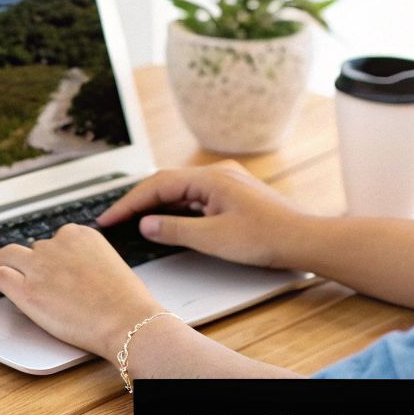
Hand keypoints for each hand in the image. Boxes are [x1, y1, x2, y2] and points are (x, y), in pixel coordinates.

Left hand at [0, 223, 164, 358]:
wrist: (127, 321)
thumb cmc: (125, 301)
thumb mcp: (109, 264)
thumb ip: (87, 260)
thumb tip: (72, 270)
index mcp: (79, 235)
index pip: (54, 239)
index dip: (48, 255)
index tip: (45, 264)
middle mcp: (56, 244)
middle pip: (32, 248)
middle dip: (29, 261)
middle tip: (25, 272)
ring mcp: (38, 266)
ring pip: (8, 256)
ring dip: (6, 265)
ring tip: (0, 273)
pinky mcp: (26, 290)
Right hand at [96, 161, 312, 269]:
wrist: (304, 240)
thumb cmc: (266, 237)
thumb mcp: (212, 238)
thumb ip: (174, 229)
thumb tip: (146, 223)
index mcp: (210, 178)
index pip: (157, 185)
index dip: (129, 202)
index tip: (108, 218)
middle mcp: (217, 174)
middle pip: (166, 184)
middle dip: (138, 201)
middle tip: (114, 220)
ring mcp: (227, 184)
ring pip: (181, 191)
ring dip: (157, 205)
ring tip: (133, 221)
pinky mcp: (233, 196)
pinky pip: (195, 198)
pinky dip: (176, 209)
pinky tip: (168, 222)